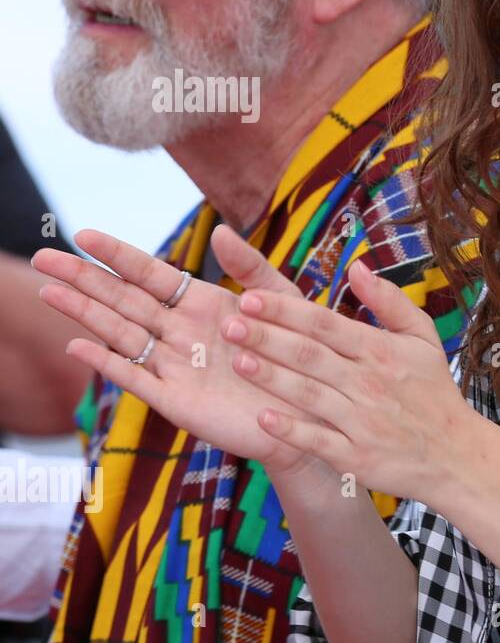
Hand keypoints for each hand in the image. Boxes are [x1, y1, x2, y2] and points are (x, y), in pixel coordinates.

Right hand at [32, 225, 325, 479]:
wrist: (316, 410)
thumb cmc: (301, 353)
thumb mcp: (284, 303)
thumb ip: (252, 267)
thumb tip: (220, 231)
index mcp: (203, 304)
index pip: (151, 273)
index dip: (117, 255)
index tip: (83, 234)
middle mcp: (181, 332)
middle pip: (124, 299)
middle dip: (84, 278)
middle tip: (41, 257)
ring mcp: (174, 365)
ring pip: (121, 333)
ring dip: (85, 312)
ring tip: (49, 290)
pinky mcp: (176, 400)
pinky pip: (136, 378)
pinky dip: (108, 362)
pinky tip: (80, 344)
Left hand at [224, 258, 481, 505]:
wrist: (457, 455)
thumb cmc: (434, 393)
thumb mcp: (423, 339)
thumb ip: (389, 301)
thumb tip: (356, 266)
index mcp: (380, 350)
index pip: (324, 324)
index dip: (285, 310)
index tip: (250, 297)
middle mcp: (368, 383)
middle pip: (309, 355)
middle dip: (267, 339)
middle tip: (229, 325)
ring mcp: (361, 421)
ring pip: (308, 394)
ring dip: (271, 378)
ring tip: (237, 362)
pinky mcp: (356, 456)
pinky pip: (317, 440)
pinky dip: (290, 429)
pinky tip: (262, 418)